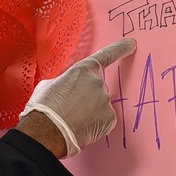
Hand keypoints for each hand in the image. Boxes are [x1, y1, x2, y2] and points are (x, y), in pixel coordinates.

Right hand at [19, 38, 137, 157]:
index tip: (131, 44)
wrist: (47, 131)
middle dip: (88, 98)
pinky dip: (96, 125)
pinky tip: (81, 128)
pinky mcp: (110, 118)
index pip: (106, 55)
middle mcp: (98, 83)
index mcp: (82, 70)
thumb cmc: (44, 108)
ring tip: (73, 120)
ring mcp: (105, 101)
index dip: (120, 49)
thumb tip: (67, 87)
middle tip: (71, 110)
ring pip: (101, 106)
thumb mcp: (49, 85)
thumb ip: (65, 81)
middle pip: (98, 89)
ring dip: (90, 112)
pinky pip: (105, 120)